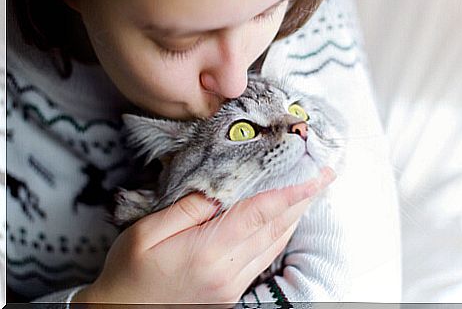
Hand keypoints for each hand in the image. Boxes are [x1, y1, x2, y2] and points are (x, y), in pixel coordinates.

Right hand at [73, 167, 335, 305]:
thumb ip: (187, 208)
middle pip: (277, 229)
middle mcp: (229, 269)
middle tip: (324, 178)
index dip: (293, 193)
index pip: (262, 213)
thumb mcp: (147, 232)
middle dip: (304, 201)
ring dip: (295, 219)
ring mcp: (232, 284)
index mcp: (210, 250)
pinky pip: (263, 260)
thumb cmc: (129, 272)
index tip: (317, 176)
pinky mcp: (230, 293)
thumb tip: (218, 188)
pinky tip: (282, 225)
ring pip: (275, 246)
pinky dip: (278, 238)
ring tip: (309, 195)